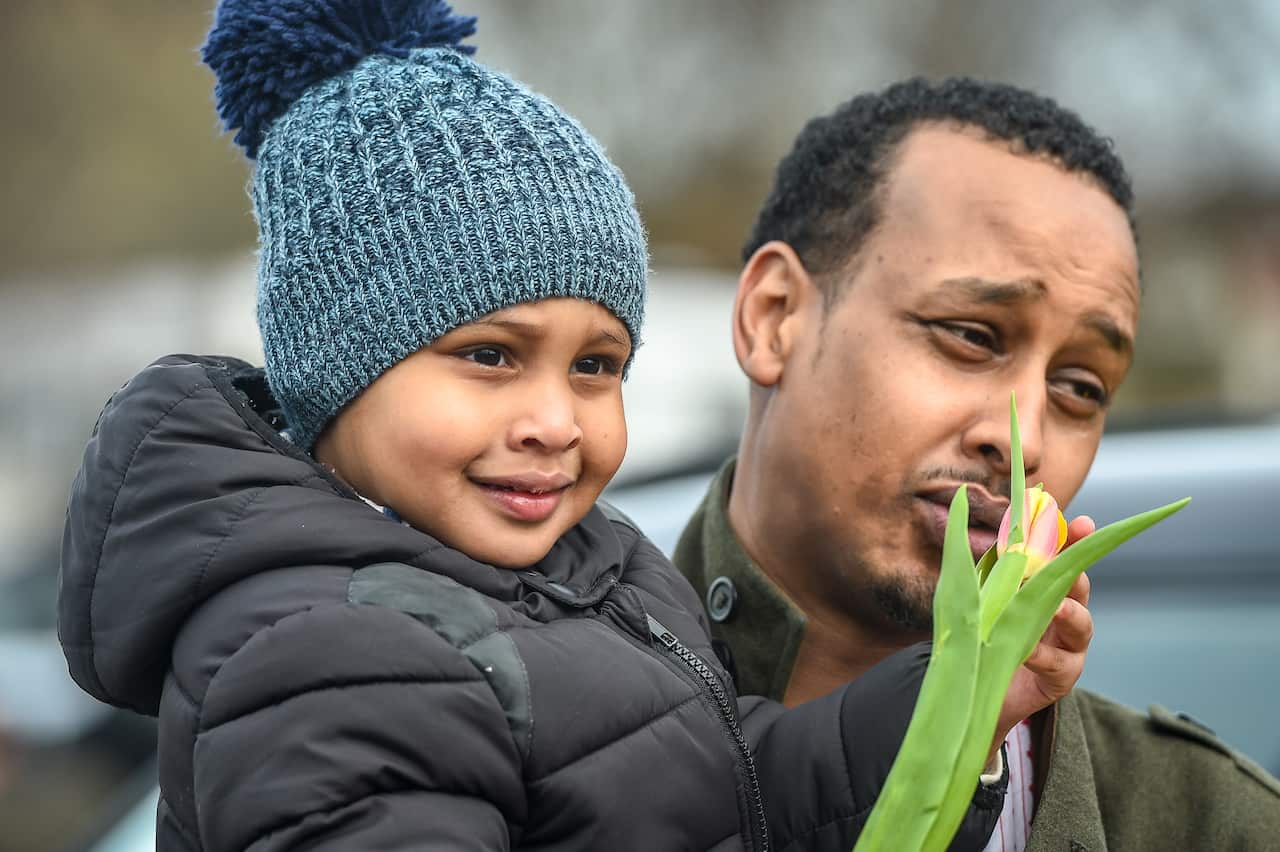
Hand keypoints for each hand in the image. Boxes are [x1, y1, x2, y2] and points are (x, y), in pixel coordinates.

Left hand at [987, 515, 1095, 763]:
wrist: (979, 688)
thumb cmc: (985, 637)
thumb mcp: (987, 598)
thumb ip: (996, 568)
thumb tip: (1000, 530)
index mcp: (1048, 591)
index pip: (1066, 560)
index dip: (1077, 541)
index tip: (1084, 522)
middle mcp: (1065, 616)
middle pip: (1081, 589)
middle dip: (1078, 572)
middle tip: (1068, 565)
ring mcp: (1069, 648)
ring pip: (1082, 625)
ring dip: (1069, 613)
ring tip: (1055, 608)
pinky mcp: (1062, 678)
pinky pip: (1058, 663)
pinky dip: (1042, 653)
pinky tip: (1027, 648)